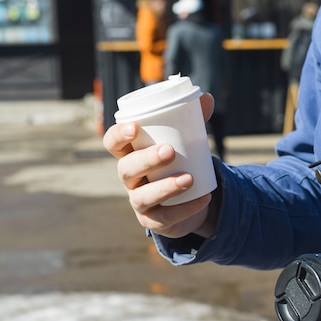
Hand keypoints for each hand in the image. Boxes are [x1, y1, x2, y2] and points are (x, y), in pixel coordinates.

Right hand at [102, 93, 218, 238]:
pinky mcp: (153, 221)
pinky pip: (164, 217)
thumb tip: (207, 99)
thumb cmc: (180, 162)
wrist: (190, 199)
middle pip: (126, 169)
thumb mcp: (186, 141)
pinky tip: (202, 199)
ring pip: (142, 197)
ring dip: (165, 187)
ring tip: (189, 179)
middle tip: (169, 151)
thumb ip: (195, 119)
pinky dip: (185, 209)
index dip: (118, 135)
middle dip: (146, 159)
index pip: (112, 143)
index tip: (134, 127)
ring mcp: (139, 201)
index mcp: (131, 154)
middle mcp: (129, 178)